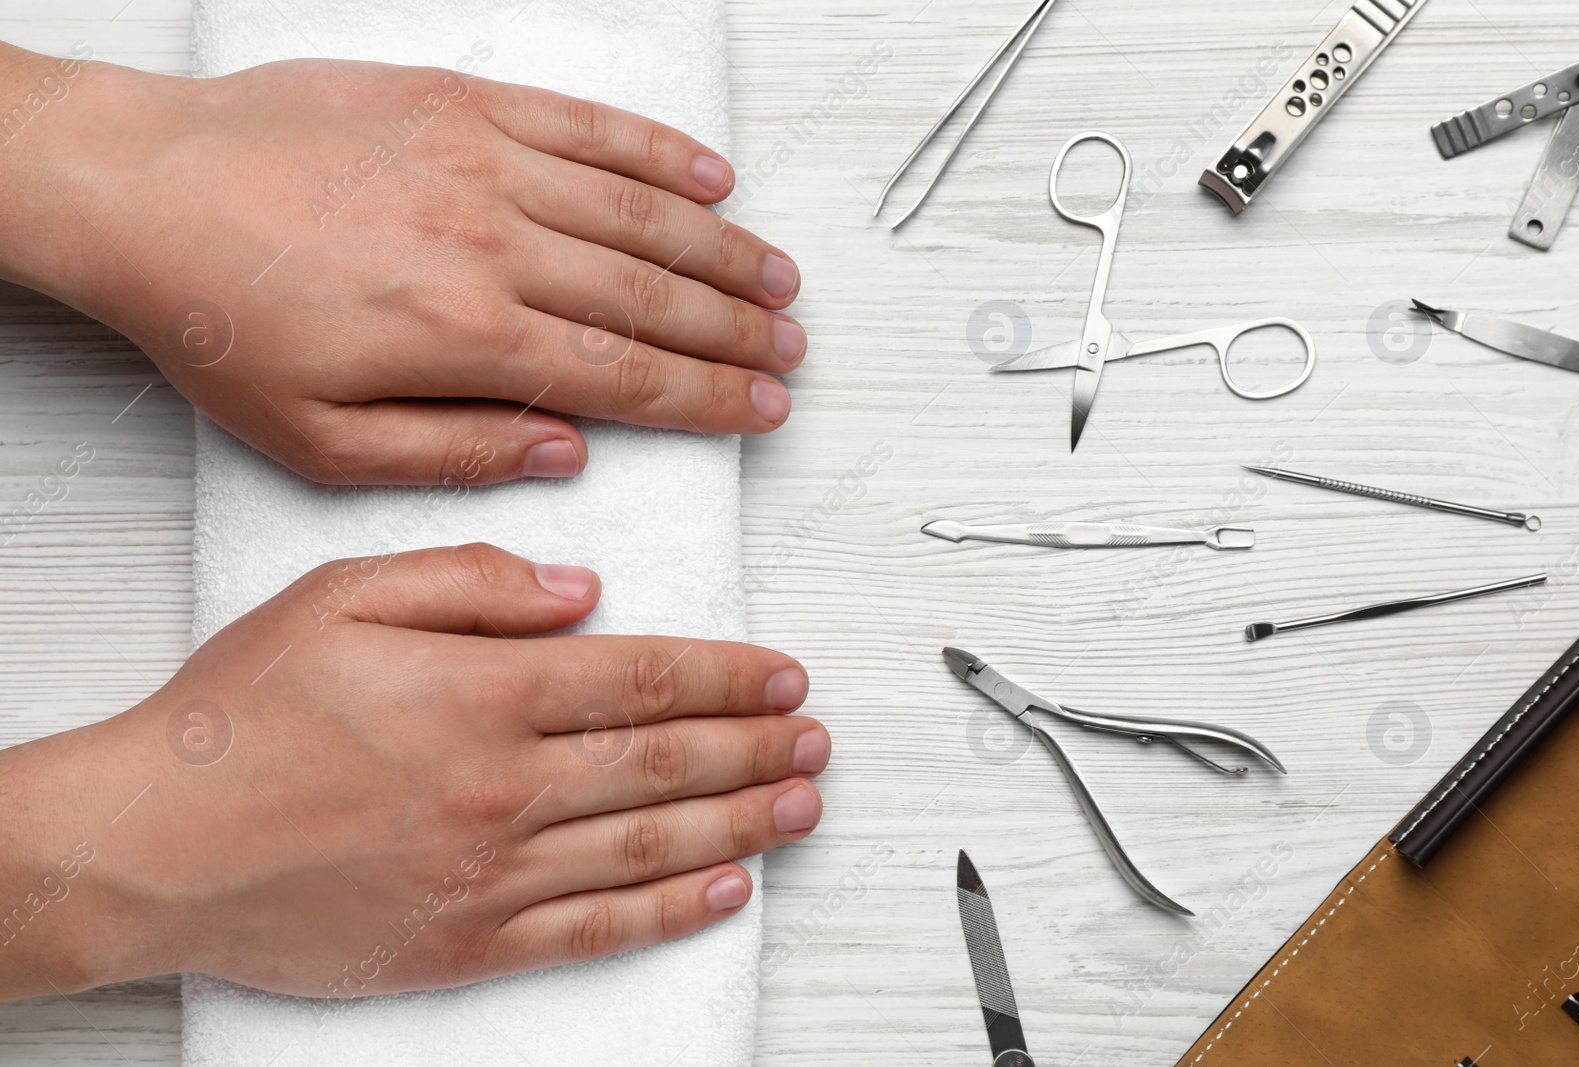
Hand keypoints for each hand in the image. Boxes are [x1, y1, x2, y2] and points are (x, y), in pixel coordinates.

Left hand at [0, 44, 803, 484]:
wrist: (143, 191)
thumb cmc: (218, 315)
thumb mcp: (319, 440)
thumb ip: (454, 453)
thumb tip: (562, 451)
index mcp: (465, 334)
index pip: (627, 374)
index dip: (709, 397)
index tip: (760, 408)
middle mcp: (493, 242)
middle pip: (654, 294)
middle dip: (736, 332)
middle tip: (789, 353)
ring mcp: (484, 162)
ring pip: (641, 211)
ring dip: (722, 249)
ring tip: (778, 281)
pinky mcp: (462, 102)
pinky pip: (586, 125)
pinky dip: (658, 149)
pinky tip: (711, 175)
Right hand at [0, 544, 826, 998]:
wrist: (159, 845)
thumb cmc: (240, 719)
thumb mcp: (345, 595)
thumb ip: (473, 578)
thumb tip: (579, 590)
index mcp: (485, 692)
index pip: (647, 676)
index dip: (730, 675)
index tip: (782, 674)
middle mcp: (506, 784)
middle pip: (670, 760)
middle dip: (756, 745)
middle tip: (813, 737)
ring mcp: (494, 872)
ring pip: (652, 844)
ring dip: (742, 822)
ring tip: (800, 803)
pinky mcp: (470, 942)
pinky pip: (597, 929)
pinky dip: (671, 912)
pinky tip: (725, 891)